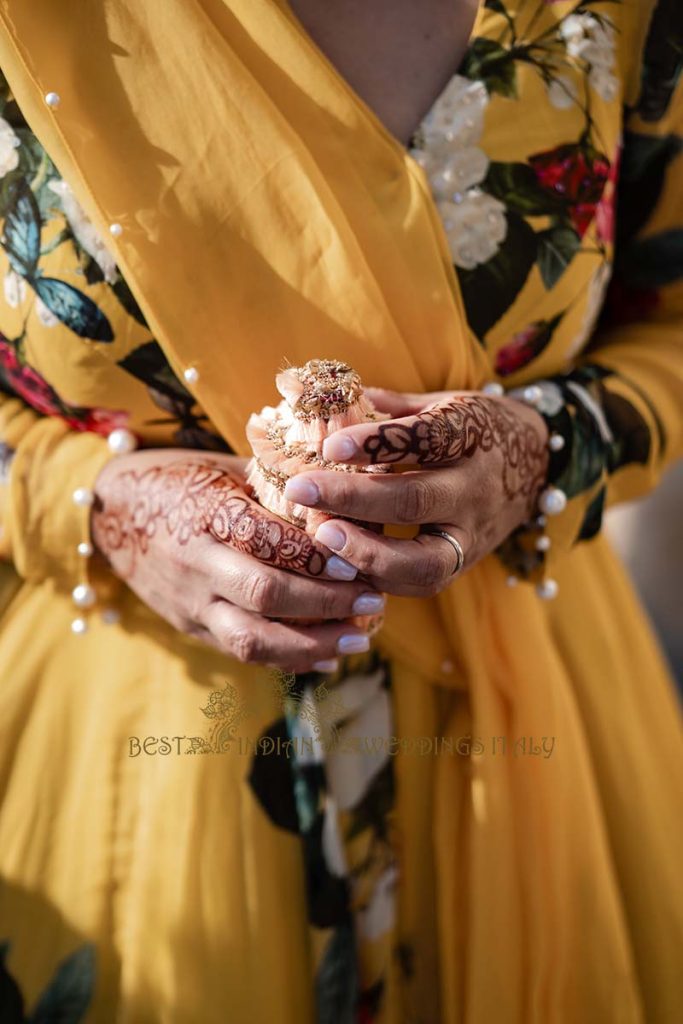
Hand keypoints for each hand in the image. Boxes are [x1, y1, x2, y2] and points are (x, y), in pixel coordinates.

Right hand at [91, 449, 382, 671]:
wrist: (112, 512)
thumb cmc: (183, 480)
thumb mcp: (225, 469)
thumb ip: (276, 486)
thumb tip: (349, 496)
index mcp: (207, 513)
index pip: (268, 542)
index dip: (316, 557)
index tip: (358, 561)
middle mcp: (197, 562)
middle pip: (265, 595)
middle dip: (326, 603)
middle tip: (374, 601)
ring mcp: (191, 602)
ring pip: (253, 639)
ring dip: (312, 645)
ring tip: (358, 640)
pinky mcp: (191, 627)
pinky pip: (242, 653)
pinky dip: (289, 661)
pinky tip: (328, 658)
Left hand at [283, 389, 548, 595]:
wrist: (538, 463)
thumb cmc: (475, 427)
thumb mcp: (442, 403)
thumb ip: (389, 407)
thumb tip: (323, 398)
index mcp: (470, 435)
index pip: (427, 439)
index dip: (376, 442)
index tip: (330, 445)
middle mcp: (475, 488)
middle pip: (416, 501)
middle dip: (353, 500)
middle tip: (300, 491)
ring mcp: (472, 534)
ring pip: (424, 561)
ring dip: (367, 554)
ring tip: (320, 537)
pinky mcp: (465, 564)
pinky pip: (421, 584)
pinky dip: (379, 578)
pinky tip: (340, 563)